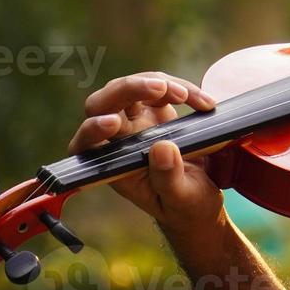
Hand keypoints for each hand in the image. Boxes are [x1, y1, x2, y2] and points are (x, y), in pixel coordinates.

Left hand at [68, 71, 224, 239]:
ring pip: (130, 87)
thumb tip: (161, 147)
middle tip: (159, 88)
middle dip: (129, 89)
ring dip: (159, 84)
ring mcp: (134, 122)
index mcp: (113, 166)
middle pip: (104, 103)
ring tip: (187, 97)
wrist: (201, 196)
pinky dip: (180, 87)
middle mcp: (117, 140)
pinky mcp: (154, 109)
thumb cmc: (184, 205)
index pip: (87, 143)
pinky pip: (158, 85)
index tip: (113, 123)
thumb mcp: (181, 199)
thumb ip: (168, 178)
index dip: (93, 129)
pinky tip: (202, 101)